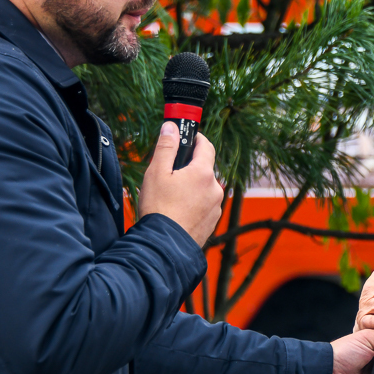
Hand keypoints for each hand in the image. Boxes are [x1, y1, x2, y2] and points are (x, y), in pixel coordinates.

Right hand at [138, 122, 223, 246]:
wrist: (164, 247)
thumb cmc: (159, 209)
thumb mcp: (157, 173)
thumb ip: (166, 147)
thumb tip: (171, 127)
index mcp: (203, 173)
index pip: (206, 146)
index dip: (196, 139)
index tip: (187, 137)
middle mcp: (215, 189)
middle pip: (204, 169)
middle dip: (189, 167)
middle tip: (170, 173)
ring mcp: (216, 207)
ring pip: (204, 188)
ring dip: (191, 187)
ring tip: (171, 197)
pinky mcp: (212, 222)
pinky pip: (204, 205)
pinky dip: (194, 203)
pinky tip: (177, 211)